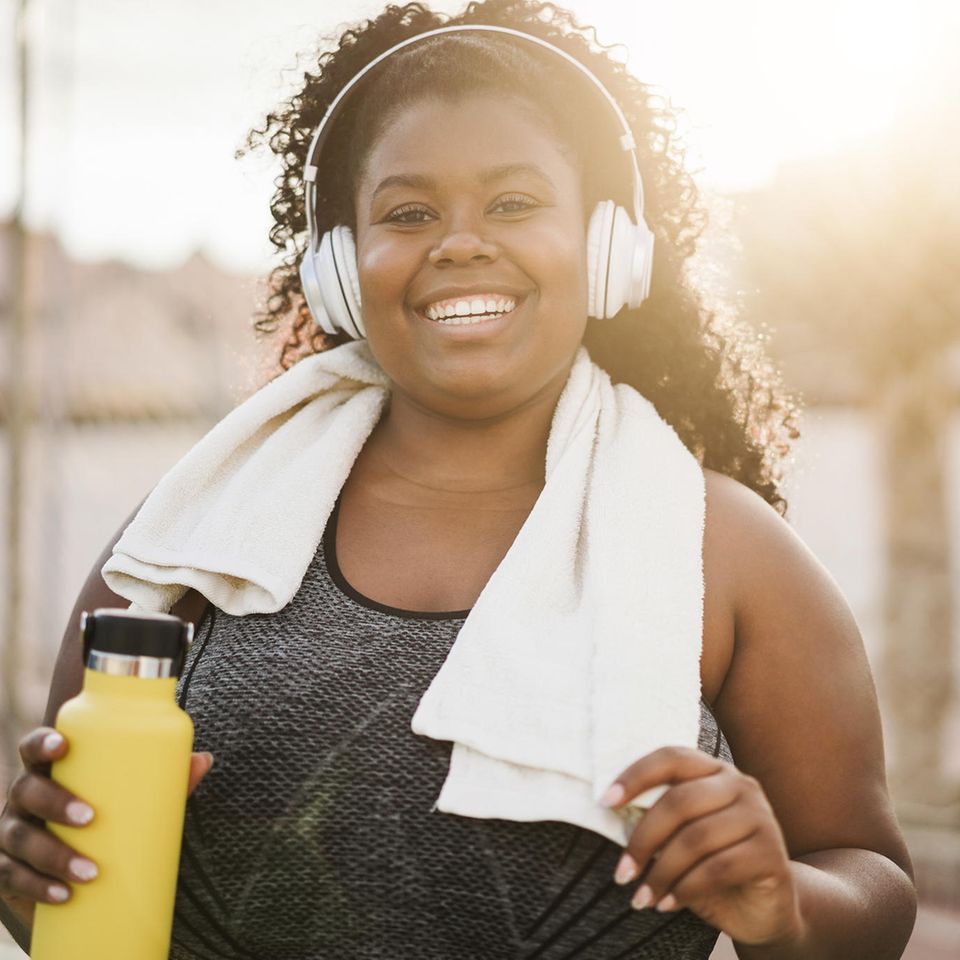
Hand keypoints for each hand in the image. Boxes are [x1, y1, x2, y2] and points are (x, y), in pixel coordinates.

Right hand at [0, 727, 213, 915]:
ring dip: (53, 855)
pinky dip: (38, 887)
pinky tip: (64, 894)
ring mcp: (10, 833)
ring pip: (19, 839)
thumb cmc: (99, 813)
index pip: (34, 747)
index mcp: (49, 770)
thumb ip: (162, 778)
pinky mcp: (6, 870)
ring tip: (89, 871)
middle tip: (90, 817)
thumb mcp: (126, 794)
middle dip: (55, 802)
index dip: (42, 743)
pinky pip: (12, 878)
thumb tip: (203, 760)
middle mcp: (23, 797)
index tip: (63, 745)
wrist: (70, 866)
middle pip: (26, 790)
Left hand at [603, 746, 803, 947]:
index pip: (670, 758)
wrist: (763, 908)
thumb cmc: (710, 866)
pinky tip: (667, 904)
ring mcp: (760, 817)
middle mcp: (740, 785)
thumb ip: (657, 819)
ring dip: (661, 872)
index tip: (605, 802)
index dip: (636, 776)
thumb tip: (612, 811)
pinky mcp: (771, 853)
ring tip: (641, 897)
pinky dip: (685, 889)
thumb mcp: (679, 838)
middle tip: (621, 874)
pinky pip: (718, 868)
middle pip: (679, 801)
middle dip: (643, 840)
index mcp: (713, 770)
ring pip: (696, 838)